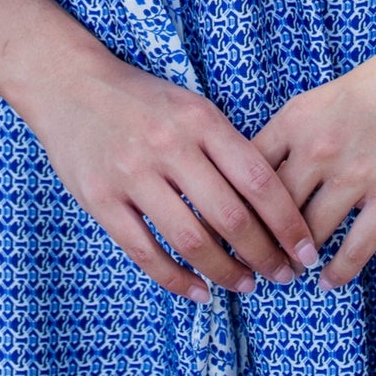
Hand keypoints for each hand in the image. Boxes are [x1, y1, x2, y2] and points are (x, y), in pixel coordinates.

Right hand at [25, 46, 319, 303]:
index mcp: (200, 120)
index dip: (288, 222)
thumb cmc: (141, 98)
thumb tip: (271, 204)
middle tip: (283, 275)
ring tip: (246, 285)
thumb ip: (225, 147)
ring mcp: (132, 174)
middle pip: (230, 217)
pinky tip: (198, 291)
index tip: (306, 249)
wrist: (68, 84)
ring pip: (191, 240)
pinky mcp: (101, 199)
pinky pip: (144, 252)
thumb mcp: (190, 105)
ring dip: (224, 271)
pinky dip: (176, 279)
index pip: (258, 179)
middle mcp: (169, 146)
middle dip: (264, 255)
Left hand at [252, 26, 375, 290]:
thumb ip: (290, 136)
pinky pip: (356, 246)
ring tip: (290, 273)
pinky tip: (328, 282)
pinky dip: (338, 271)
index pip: (247, 173)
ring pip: (311, 233)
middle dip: (261, 243)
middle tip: (256, 262)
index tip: (229, 229)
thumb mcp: (320, 100)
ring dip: (298, 259)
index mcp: (295, 121)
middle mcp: (319, 149)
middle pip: (273, 210)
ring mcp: (356, 174)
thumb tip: (262, 176)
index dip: (234, 206)